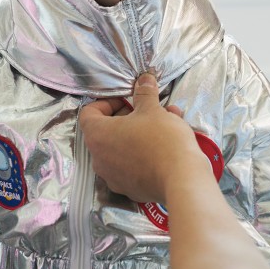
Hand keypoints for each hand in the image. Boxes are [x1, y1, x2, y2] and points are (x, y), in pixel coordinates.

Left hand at [80, 72, 206, 204]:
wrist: (181, 180)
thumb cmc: (161, 140)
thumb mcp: (153, 110)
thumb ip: (144, 93)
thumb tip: (143, 80)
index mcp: (97, 136)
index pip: (88, 113)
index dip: (107, 102)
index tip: (126, 99)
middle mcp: (99, 159)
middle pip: (106, 131)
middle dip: (128, 117)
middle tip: (148, 110)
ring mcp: (113, 177)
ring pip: (122, 149)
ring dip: (139, 133)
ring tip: (165, 123)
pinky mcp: (129, 189)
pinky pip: (132, 166)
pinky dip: (144, 153)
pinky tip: (166, 145)